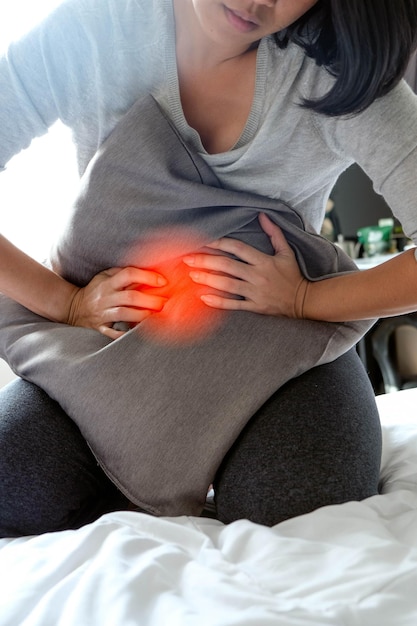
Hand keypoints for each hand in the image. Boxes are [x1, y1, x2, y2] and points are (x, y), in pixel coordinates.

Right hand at [67, 266, 167, 338]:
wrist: (73, 307)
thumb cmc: (96, 289)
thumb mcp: (105, 275)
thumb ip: (123, 272)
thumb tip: (149, 270)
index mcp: (108, 282)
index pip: (129, 274)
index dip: (147, 277)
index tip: (163, 282)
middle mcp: (105, 297)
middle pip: (131, 297)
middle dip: (150, 300)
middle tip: (164, 302)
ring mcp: (102, 313)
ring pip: (124, 314)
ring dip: (142, 315)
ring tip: (155, 315)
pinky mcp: (100, 327)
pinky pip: (113, 332)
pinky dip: (126, 334)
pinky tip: (139, 331)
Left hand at [182, 214, 308, 317]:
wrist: (304, 300)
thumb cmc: (293, 275)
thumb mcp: (287, 251)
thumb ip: (274, 233)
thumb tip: (262, 215)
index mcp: (264, 260)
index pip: (238, 248)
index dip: (219, 243)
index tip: (204, 240)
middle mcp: (258, 275)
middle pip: (227, 266)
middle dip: (206, 261)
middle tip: (188, 259)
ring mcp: (255, 292)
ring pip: (227, 285)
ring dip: (208, 279)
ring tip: (192, 275)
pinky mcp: (255, 306)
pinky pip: (234, 305)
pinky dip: (219, 302)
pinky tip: (204, 298)